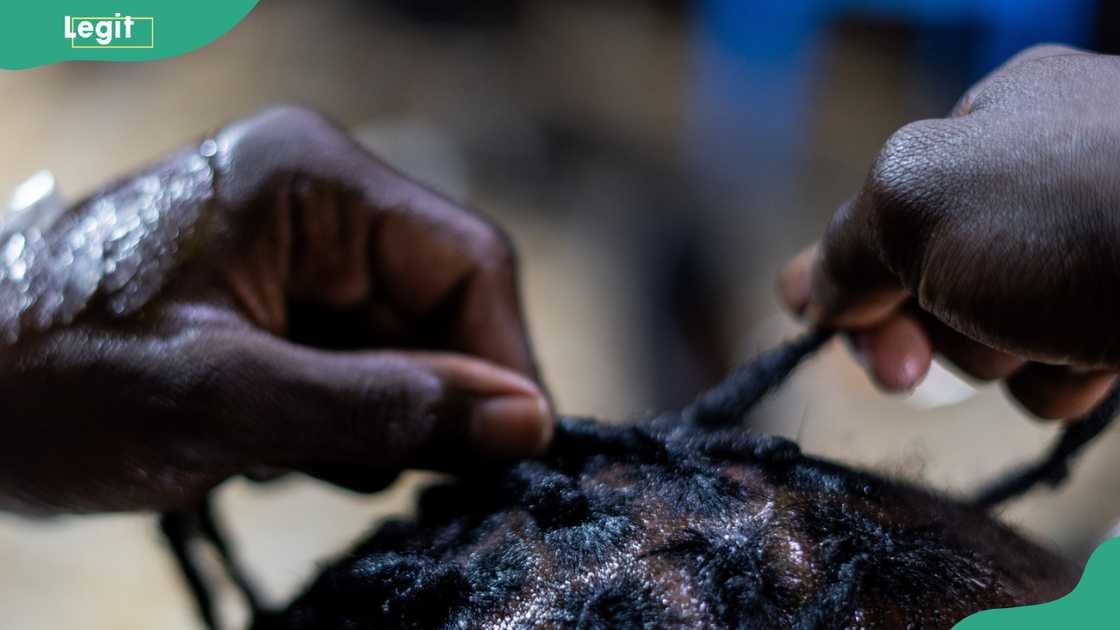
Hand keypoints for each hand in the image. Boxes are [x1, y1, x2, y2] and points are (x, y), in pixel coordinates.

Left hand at [0, 106, 551, 512]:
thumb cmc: (51, 377)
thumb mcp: (223, 398)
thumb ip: (382, 409)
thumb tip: (528, 426)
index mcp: (312, 180)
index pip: (469, 262)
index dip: (503, 363)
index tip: (513, 457)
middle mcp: (320, 207)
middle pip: (443, 310)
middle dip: (428, 401)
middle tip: (378, 471)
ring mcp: (300, 261)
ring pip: (409, 351)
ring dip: (377, 421)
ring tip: (291, 455)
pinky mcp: (283, 313)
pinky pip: (363, 372)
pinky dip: (341, 427)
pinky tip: (274, 449)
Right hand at [779, 45, 1119, 418]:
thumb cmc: (1076, 213)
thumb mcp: (919, 204)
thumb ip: (847, 245)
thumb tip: (809, 291)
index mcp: (991, 122)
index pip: (882, 211)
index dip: (849, 279)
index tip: (836, 330)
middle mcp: (1045, 179)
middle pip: (933, 280)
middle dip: (930, 328)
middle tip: (921, 367)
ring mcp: (1096, 250)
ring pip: (999, 332)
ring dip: (1001, 359)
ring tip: (1050, 342)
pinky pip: (1065, 367)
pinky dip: (1064, 383)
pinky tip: (1094, 371)